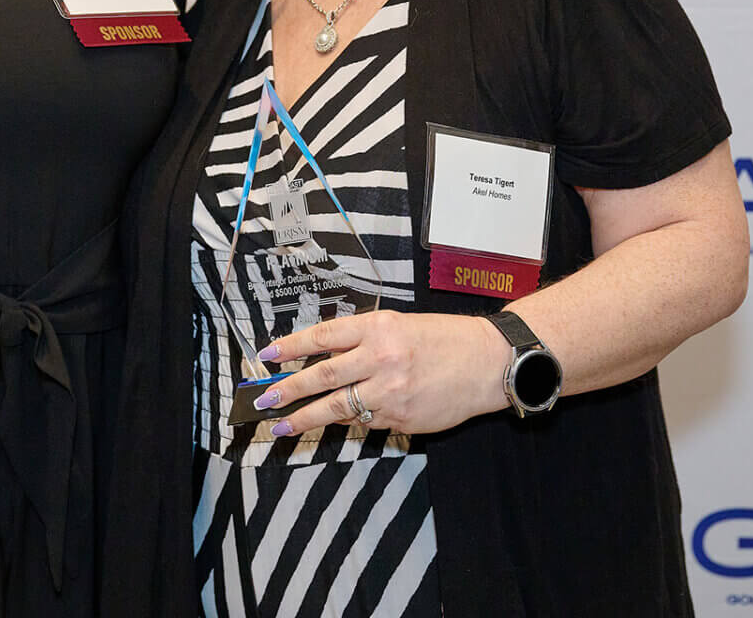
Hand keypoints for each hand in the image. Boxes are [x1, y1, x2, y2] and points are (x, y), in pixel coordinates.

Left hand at [250, 310, 511, 436]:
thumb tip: (323, 362)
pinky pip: (365, 421)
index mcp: (378, 326)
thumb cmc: (445, 340)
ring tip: (282, 426)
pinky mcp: (400, 416)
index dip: (291, 347)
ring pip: (337, 407)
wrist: (489, 363)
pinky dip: (349, 422)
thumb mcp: (401, 326)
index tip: (266, 357)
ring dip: (306, 418)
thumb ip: (363, 341)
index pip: (323, 336)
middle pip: (322, 375)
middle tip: (263, 401)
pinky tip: (335, 424)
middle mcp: (381, 356)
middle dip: (288, 390)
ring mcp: (390, 390)